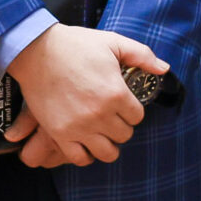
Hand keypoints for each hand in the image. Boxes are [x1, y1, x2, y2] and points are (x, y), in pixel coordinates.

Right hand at [6, 25, 165, 166]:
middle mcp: (100, 114)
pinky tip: (86, 141)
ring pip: (107, 153)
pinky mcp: (59, 133)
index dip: (132, 110)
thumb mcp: (113, 42)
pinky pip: (80, 158)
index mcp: (116, 93)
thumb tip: (164, 69)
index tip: (123, 103)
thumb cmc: (76, 44)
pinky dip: (86, 154)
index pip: (138, 117)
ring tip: (102, 132)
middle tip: (111, 115)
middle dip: (121, 125)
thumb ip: (142, 56)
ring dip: (107, 143)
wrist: (36, 50)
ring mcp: (79, 127)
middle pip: (124, 136)